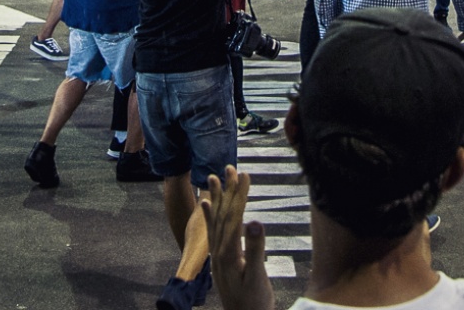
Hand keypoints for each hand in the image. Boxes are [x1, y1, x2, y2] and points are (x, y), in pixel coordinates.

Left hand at [201, 168, 271, 309]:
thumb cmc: (254, 302)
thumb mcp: (257, 277)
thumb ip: (255, 250)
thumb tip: (254, 222)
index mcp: (229, 253)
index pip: (233, 216)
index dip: (239, 194)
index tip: (244, 174)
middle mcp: (219, 251)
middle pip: (223, 214)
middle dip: (227, 190)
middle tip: (230, 167)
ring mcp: (218, 255)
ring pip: (217, 220)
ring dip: (218, 198)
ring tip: (214, 177)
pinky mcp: (221, 260)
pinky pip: (214, 232)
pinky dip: (210, 216)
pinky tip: (207, 204)